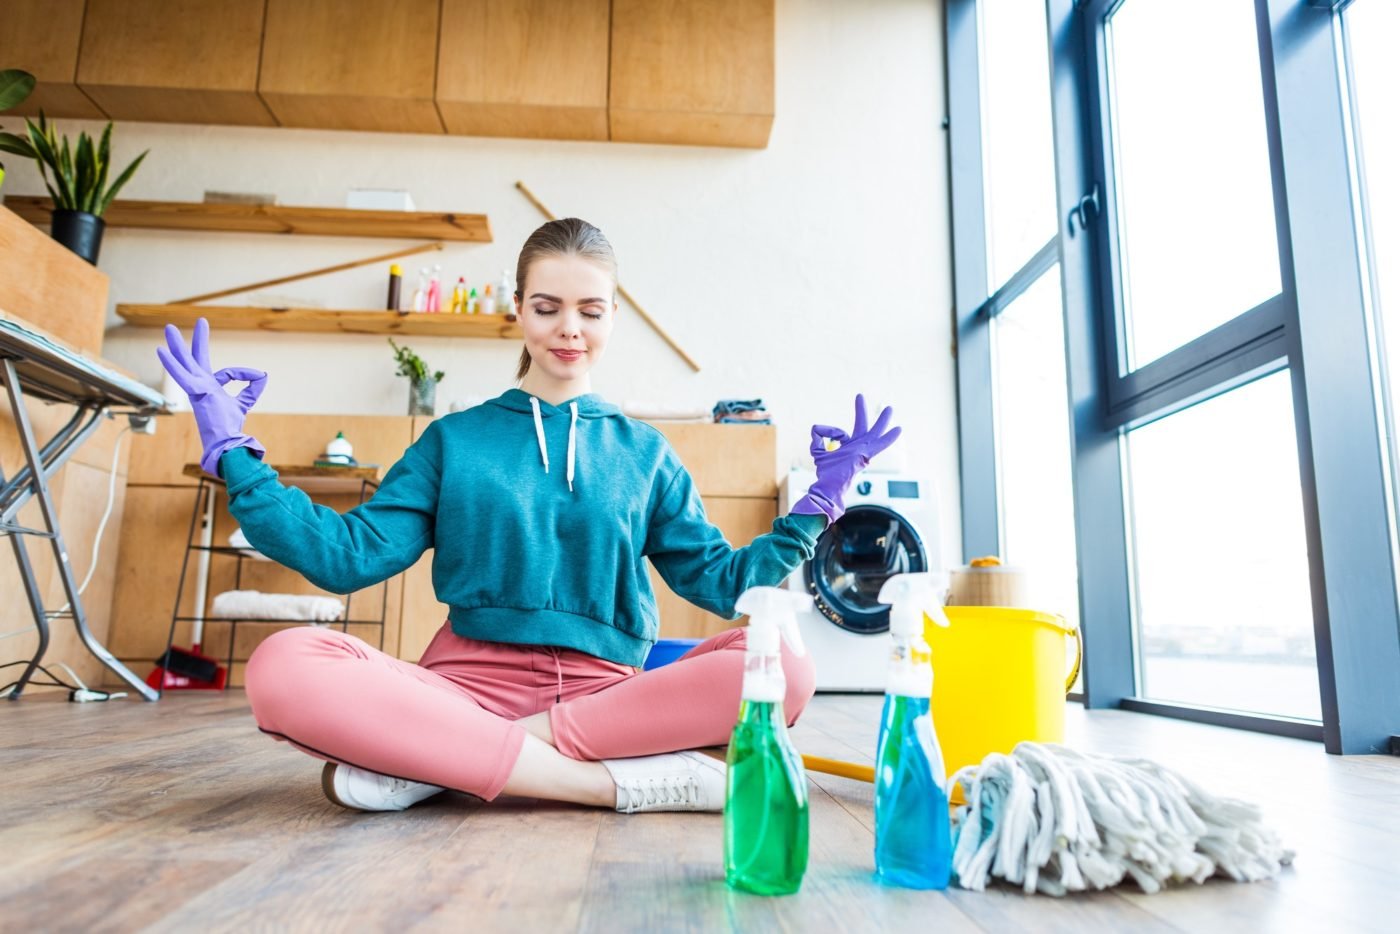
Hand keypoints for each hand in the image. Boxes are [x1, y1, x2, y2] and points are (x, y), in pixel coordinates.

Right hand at [156, 317, 267, 475]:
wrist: (225, 441)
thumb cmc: (230, 426)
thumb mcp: (245, 401)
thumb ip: (252, 388)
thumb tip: (264, 374)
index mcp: (211, 389)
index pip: (228, 372)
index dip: (245, 372)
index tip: (258, 374)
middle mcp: (201, 386)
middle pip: (197, 359)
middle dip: (198, 340)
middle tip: (201, 320)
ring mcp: (196, 388)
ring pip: (186, 363)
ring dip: (177, 345)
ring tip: (168, 328)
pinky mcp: (195, 392)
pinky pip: (182, 375)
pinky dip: (172, 363)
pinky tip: (160, 350)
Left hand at [790, 394, 900, 522]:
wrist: (828, 487)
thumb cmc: (825, 473)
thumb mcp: (817, 449)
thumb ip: (818, 435)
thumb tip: (818, 426)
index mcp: (848, 448)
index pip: (841, 433)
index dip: (831, 432)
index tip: (828, 443)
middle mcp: (857, 448)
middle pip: (862, 427)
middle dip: (861, 411)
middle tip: (860, 395)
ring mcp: (863, 451)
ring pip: (874, 433)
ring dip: (882, 421)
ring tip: (889, 408)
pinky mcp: (866, 455)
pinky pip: (879, 444)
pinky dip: (889, 437)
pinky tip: (899, 429)